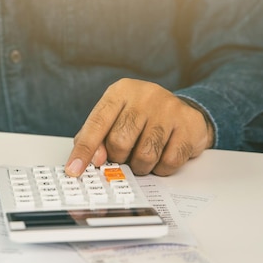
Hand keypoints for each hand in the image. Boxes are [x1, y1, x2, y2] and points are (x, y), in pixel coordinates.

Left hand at [65, 78, 213, 176]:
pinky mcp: (189, 124)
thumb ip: (95, 137)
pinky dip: (161, 168)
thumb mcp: (113, 119)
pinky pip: (169, 161)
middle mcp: (144, 95)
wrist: (180, 109)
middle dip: (118, 158)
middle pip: (119, 142)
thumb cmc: (139, 117)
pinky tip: (161, 157)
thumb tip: (93, 160)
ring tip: (142, 158)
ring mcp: (168, 108)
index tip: (73, 170)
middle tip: (124, 157)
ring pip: (145, 155)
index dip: (84, 150)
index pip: (96, 123)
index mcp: (120, 92)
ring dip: (140, 166)